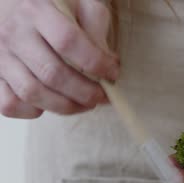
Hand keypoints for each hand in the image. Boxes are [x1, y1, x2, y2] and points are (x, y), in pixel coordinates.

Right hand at [0, 0, 118, 118]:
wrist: (12, 3)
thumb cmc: (52, 5)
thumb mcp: (78, 2)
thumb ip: (96, 25)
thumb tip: (108, 62)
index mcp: (36, 10)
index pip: (68, 42)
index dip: (96, 63)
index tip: (113, 73)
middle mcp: (14, 33)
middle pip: (52, 74)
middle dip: (86, 92)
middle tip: (103, 96)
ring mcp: (0, 56)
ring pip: (32, 93)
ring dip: (66, 106)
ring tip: (86, 103)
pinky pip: (9, 104)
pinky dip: (33, 111)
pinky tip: (51, 103)